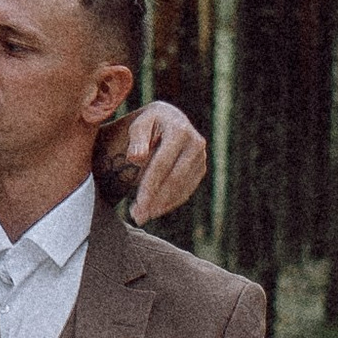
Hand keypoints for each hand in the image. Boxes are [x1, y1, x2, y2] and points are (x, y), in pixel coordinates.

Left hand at [108, 99, 209, 225]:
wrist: (168, 121)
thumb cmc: (149, 125)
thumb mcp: (139, 125)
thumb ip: (136, 140)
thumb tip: (136, 158)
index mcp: (179, 129)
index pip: (162, 163)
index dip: (150, 185)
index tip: (138, 203)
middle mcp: (196, 143)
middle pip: (174, 178)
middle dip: (156, 200)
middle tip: (138, 216)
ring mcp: (201, 157)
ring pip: (182, 188)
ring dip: (162, 205)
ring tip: (141, 216)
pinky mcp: (201, 169)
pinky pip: (186, 190)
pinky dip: (170, 203)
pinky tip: (154, 210)